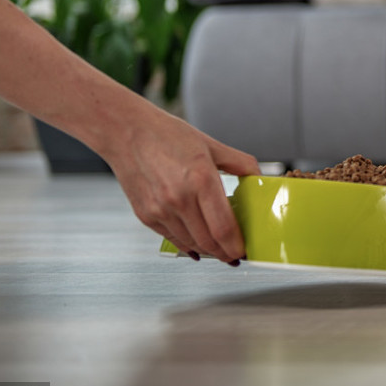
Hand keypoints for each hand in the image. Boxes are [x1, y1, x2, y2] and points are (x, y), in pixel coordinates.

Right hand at [103, 108, 260, 264]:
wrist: (126, 132)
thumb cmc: (167, 135)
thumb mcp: (211, 145)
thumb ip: (240, 163)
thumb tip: (259, 177)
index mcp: (201, 179)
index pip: (224, 228)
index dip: (237, 245)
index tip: (245, 250)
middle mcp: (179, 199)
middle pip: (209, 241)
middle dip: (226, 253)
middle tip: (236, 254)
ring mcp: (160, 210)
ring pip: (191, 244)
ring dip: (208, 251)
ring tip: (220, 248)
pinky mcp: (146, 215)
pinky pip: (173, 238)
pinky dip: (188, 244)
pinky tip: (198, 244)